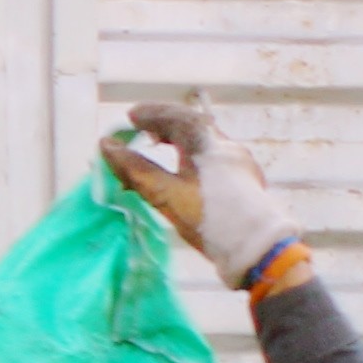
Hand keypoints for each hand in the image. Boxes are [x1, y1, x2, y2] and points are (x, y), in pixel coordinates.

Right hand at [98, 98, 301, 289]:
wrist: (257, 247)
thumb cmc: (210, 219)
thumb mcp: (167, 195)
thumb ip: (135, 170)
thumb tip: (106, 146)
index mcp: (209, 145)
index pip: (177, 116)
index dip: (151, 115)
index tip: (130, 119)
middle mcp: (227, 146)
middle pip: (193, 126)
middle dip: (164, 125)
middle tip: (141, 132)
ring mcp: (239, 163)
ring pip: (203, 142)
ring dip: (178, 141)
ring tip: (158, 149)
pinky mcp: (244, 180)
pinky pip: (212, 157)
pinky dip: (190, 156)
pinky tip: (183, 172)